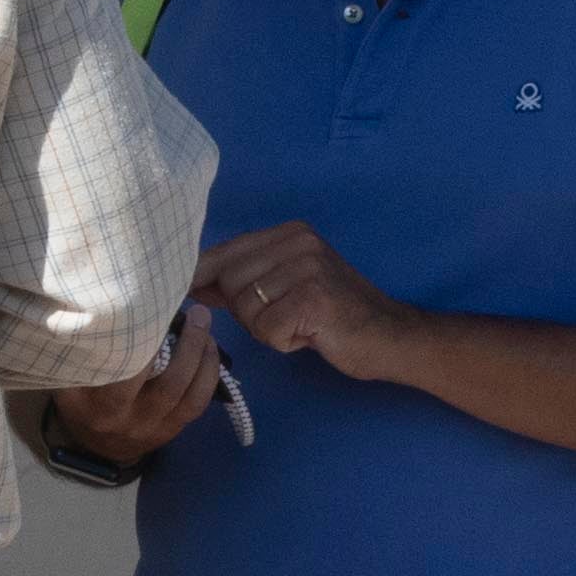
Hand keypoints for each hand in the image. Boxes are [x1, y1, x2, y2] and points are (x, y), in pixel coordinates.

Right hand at [30, 306, 230, 467]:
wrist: (97, 445)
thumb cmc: (81, 396)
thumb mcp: (67, 377)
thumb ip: (78, 349)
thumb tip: (96, 305)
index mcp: (90, 403)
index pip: (115, 369)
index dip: (135, 337)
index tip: (148, 307)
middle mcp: (120, 418)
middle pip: (160, 381)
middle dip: (185, 344)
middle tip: (194, 312)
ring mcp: (148, 427)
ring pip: (183, 392)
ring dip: (200, 354)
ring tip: (203, 323)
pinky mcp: (170, 430)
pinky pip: (197, 403)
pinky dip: (208, 374)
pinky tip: (209, 349)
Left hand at [196, 223, 427, 389]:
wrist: (391, 336)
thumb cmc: (334, 316)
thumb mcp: (287, 287)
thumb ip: (243, 280)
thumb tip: (191, 281)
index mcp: (289, 233)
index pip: (224, 251)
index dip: (200, 276)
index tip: (184, 292)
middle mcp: (298, 241)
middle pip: (230, 281)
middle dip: (246, 312)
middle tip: (283, 320)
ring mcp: (308, 266)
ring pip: (246, 308)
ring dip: (266, 329)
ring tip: (301, 325)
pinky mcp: (314, 297)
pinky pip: (267, 329)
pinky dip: (283, 342)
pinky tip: (310, 336)